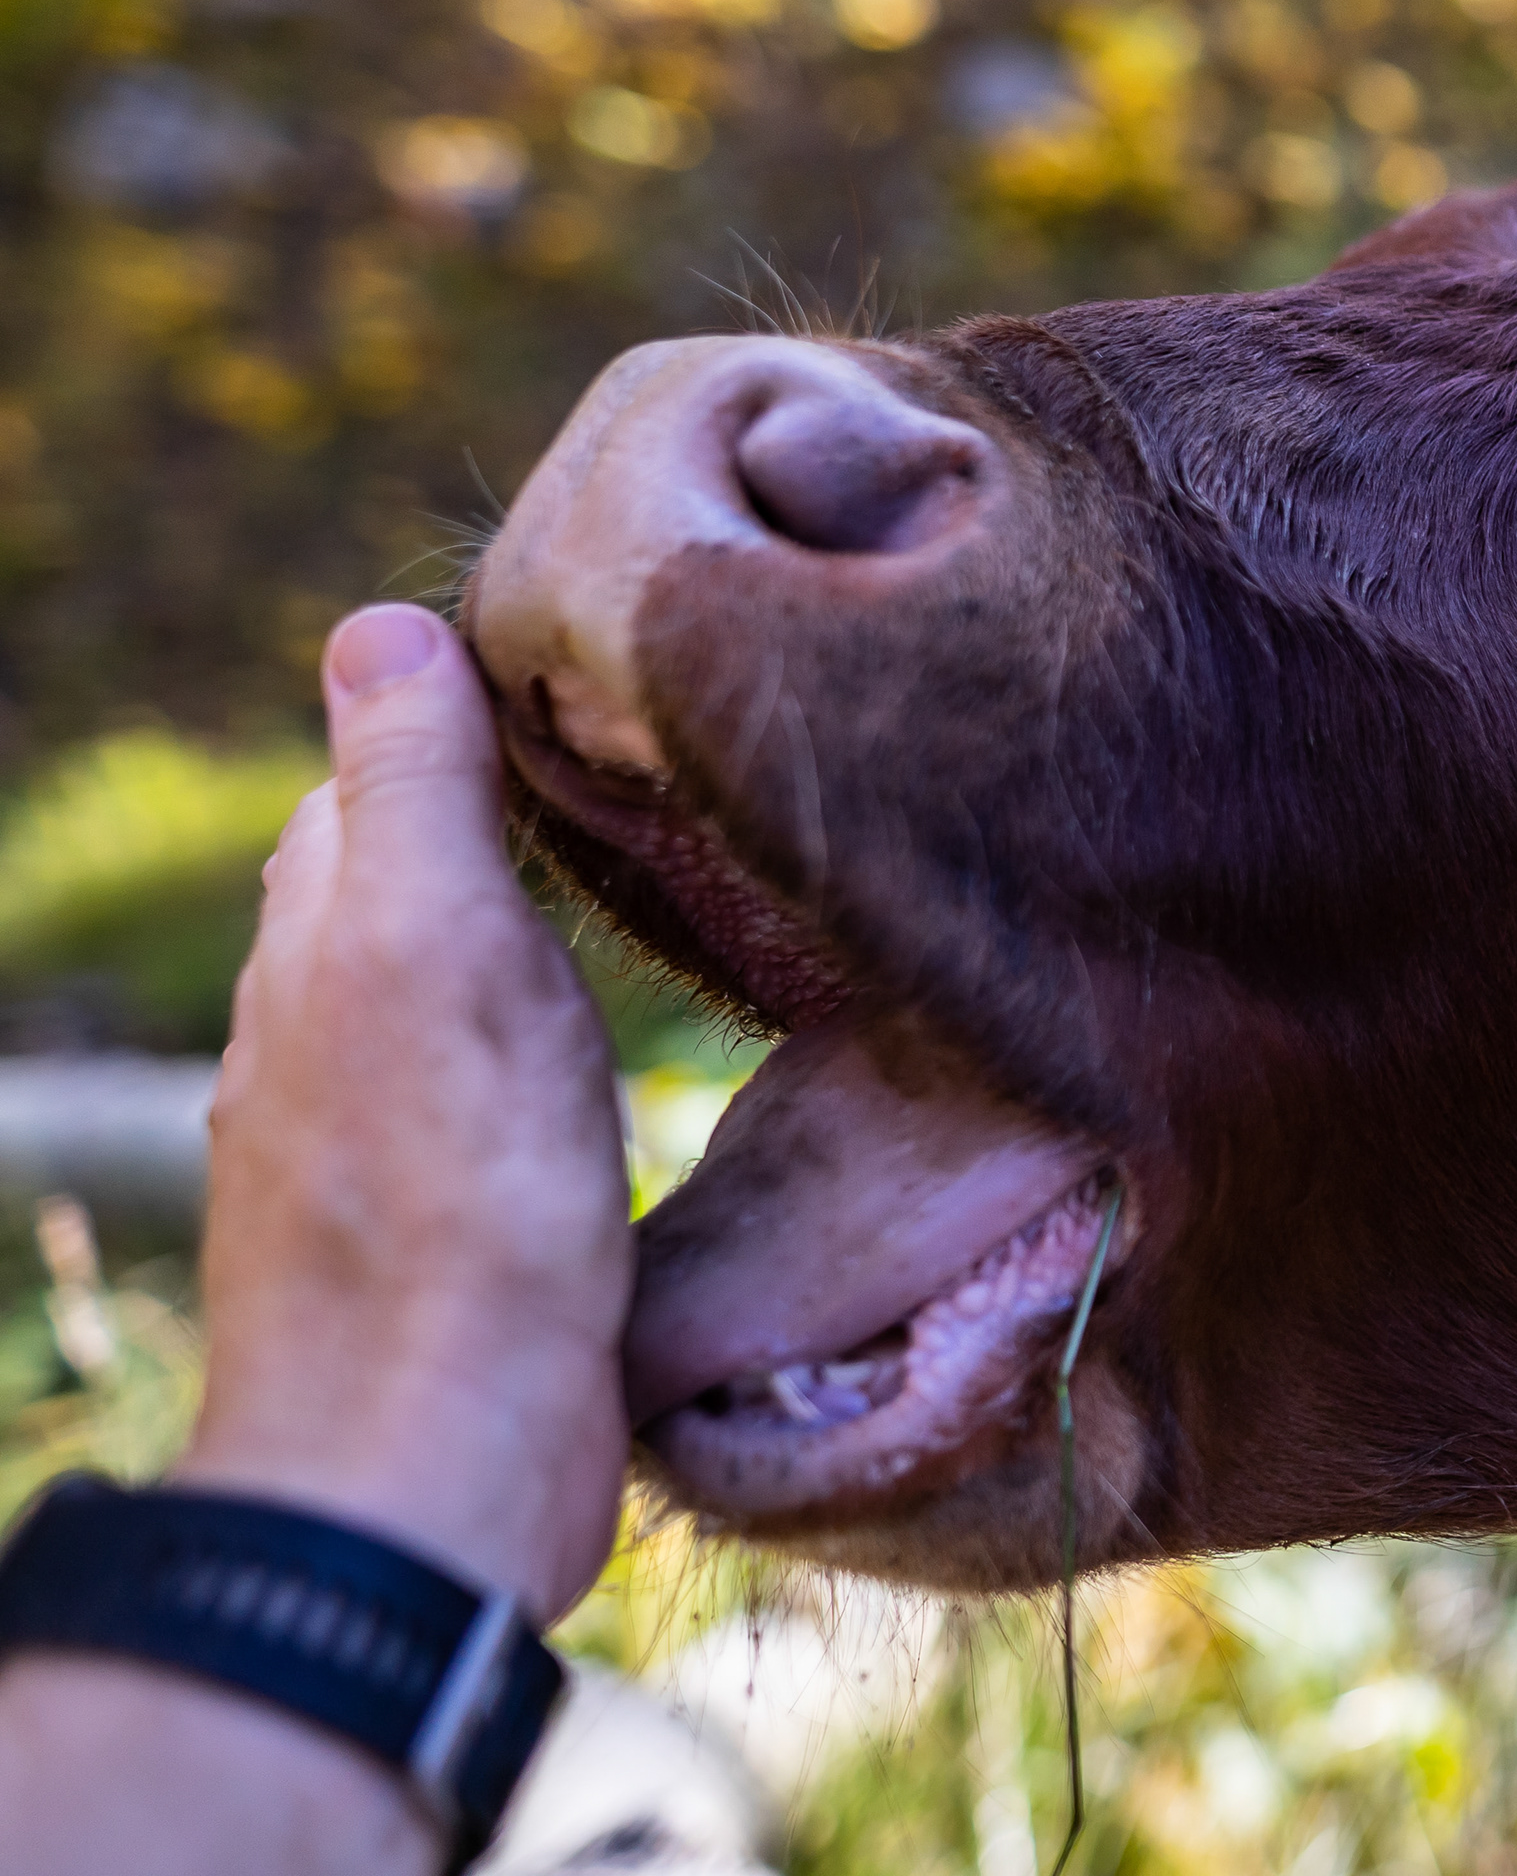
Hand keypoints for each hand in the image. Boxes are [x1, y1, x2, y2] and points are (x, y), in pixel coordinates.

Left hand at [175, 603, 633, 1617]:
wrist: (434, 1468)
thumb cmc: (448, 1204)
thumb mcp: (435, 951)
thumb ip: (411, 793)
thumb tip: (374, 624)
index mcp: (318, 954)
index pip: (367, 788)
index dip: (459, 729)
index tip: (575, 691)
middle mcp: (317, 1044)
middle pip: (396, 892)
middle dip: (485, 833)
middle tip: (622, 787)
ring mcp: (370, 1153)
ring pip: (436, 1002)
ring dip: (509, 955)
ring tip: (619, 917)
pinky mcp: (437, 1246)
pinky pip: (476, 1108)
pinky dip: (527, 1065)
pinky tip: (585, 1083)